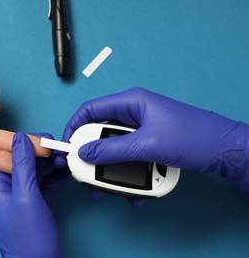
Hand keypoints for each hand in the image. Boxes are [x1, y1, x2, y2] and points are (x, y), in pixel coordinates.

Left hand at [0, 133, 62, 257]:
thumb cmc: (28, 239)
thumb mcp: (26, 196)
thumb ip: (23, 165)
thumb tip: (20, 137)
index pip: (12, 154)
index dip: (31, 145)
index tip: (49, 141)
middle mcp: (9, 188)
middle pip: (27, 160)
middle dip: (46, 154)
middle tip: (63, 151)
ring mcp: (23, 195)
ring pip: (39, 170)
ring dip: (53, 164)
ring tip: (68, 161)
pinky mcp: (37, 201)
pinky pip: (46, 181)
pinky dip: (57, 176)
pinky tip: (68, 172)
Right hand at [63, 87, 248, 193]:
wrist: (226, 150)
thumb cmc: (192, 137)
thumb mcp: (147, 145)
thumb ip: (112, 150)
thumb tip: (83, 153)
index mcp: (131, 102)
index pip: (91, 109)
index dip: (75, 126)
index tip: (68, 147)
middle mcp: (134, 113)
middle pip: (101, 132)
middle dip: (93, 155)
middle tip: (87, 174)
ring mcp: (142, 129)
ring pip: (115, 148)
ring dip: (111, 169)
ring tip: (111, 189)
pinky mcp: (150, 143)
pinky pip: (130, 157)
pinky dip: (129, 173)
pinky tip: (135, 190)